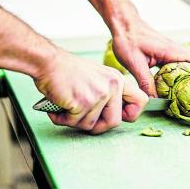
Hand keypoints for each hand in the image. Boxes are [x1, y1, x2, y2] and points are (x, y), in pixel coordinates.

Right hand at [33, 49, 147, 133]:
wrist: (49, 62)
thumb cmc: (68, 71)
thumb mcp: (98, 77)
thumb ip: (109, 94)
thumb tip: (114, 117)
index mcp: (118, 79)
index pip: (141, 101)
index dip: (131, 114)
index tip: (118, 116)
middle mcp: (112, 86)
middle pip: (115, 122)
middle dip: (97, 126)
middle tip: (83, 119)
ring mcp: (98, 94)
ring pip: (91, 125)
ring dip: (75, 121)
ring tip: (66, 108)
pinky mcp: (83, 102)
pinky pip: (74, 123)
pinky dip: (62, 119)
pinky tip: (57, 108)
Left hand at [111, 18, 189, 96]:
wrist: (124, 24)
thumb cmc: (128, 39)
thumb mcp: (135, 63)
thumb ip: (145, 82)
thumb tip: (154, 101)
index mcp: (174, 51)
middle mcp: (177, 51)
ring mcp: (173, 52)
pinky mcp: (167, 55)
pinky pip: (182, 66)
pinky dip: (184, 77)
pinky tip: (175, 88)